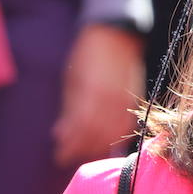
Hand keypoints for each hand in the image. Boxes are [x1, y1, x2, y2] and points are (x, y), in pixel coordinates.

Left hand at [52, 23, 144, 167]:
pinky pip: (126, 126)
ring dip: (97, 147)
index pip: (79, 132)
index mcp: (91, 95)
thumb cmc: (87, 55)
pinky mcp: (133, 100)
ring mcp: (124, 101)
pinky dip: (116, 138)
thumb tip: (59, 135)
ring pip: (112, 135)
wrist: (115, 36)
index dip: (69, 147)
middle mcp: (110, 101)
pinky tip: (104, 142)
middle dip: (80, 150)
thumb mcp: (72, 81)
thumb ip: (68, 110)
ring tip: (83, 152)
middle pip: (96, 137)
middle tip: (67, 157)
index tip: (59, 157)